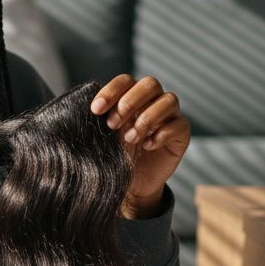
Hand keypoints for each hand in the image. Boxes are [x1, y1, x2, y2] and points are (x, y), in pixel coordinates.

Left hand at [89, 74, 191, 217]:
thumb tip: (82, 110)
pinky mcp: (182, 133)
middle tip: (112, 124)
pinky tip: (147, 146)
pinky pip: (179, 124)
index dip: (111, 91)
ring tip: (130, 139)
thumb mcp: (104, 137)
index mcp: (132, 95)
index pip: (125, 81)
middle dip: (129, 102)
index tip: (96, 110)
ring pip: (169, 100)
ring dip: (146, 118)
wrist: (134, 183)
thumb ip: (99, 121)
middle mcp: (154, 100)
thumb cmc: (118, 155)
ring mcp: (170, 115)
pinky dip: (162, 134)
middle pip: (150, 84)